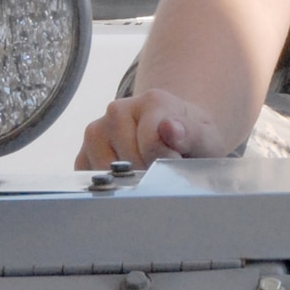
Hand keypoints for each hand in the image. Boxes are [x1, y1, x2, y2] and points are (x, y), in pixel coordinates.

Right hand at [76, 88, 233, 168]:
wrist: (174, 137)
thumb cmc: (191, 141)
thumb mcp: (206, 139)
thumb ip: (193, 134)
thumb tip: (169, 128)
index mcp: (152, 101)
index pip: (151, 145)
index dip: (167, 164)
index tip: (178, 162)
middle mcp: (117, 110)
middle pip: (128, 161)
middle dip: (148, 174)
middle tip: (163, 168)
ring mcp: (96, 131)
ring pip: (107, 173)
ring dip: (128, 183)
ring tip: (147, 170)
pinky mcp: (83, 153)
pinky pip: (91, 179)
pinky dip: (110, 188)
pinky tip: (128, 178)